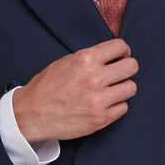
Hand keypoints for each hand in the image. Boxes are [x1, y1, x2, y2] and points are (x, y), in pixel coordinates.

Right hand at [14, 37, 137, 143]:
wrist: (32, 114)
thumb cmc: (46, 87)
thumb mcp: (65, 62)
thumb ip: (89, 58)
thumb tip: (112, 55)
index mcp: (85, 59)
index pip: (121, 46)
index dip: (123, 51)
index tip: (120, 57)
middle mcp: (94, 78)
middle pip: (132, 66)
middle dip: (127, 68)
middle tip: (119, 74)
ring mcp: (98, 100)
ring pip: (131, 87)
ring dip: (123, 88)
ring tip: (112, 90)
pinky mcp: (100, 118)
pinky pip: (123, 107)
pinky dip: (116, 106)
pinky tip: (105, 104)